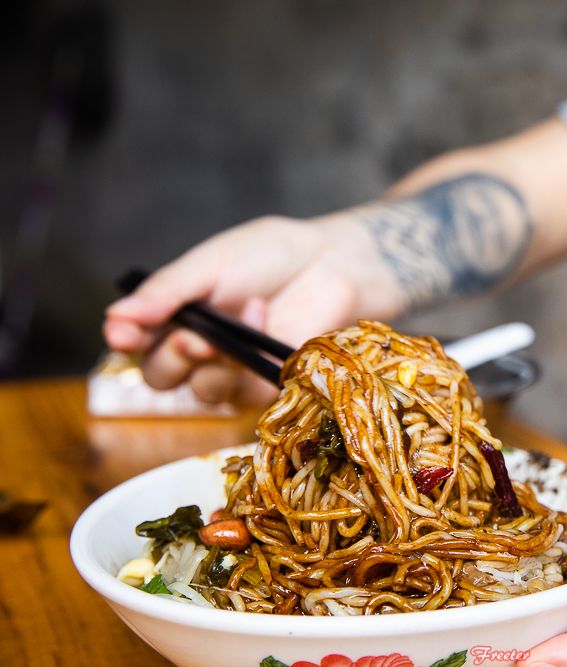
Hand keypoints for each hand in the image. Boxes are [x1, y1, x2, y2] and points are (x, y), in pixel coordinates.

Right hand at [103, 215, 402, 403]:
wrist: (330, 261)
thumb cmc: (270, 256)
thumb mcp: (211, 263)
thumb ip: (167, 292)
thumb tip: (115, 316)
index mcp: (175, 315)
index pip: (134, 341)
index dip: (124, 339)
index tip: (122, 333)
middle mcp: (198, 348)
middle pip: (160, 377)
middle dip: (169, 358)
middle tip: (190, 336)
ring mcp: (233, 371)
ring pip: (200, 393)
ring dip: (212, 363)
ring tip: (236, 320)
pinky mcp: (267, 385)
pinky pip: (243, 393)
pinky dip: (249, 360)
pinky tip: (265, 318)